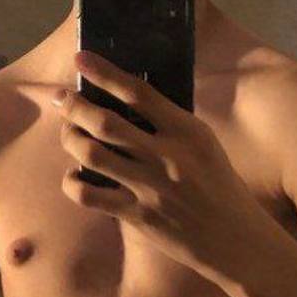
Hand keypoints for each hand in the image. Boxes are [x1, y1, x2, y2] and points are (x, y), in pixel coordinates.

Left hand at [48, 50, 277, 281]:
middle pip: (105, 122)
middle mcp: (167, 156)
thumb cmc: (219, 186)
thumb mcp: (205, 145)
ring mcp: (150, 187)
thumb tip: (127, 101)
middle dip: (74, 106)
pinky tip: (74, 176)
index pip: (139, 92)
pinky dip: (72, 182)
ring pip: (91, 155)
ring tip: (67, 132)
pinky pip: (89, 195)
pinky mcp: (138, 215)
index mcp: (187, 131)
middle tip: (60, 98)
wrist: (236, 239)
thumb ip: (170, 125)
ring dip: (70, 139)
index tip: (80, 58)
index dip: (105, 73)